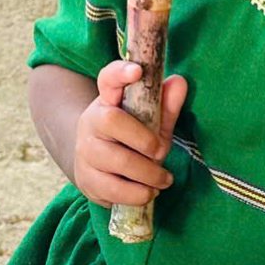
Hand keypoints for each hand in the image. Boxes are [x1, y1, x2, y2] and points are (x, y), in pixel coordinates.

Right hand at [73, 62, 188, 213]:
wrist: (96, 168)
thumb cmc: (130, 141)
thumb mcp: (149, 122)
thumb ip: (165, 105)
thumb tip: (180, 82)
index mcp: (107, 101)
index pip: (108, 80)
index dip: (120, 73)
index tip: (138, 71)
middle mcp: (91, 123)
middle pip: (112, 121)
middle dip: (145, 140)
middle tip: (162, 152)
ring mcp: (85, 152)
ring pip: (117, 161)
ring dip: (149, 174)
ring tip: (164, 179)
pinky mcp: (87, 180)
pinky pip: (115, 190)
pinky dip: (139, 194)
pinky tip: (148, 192)